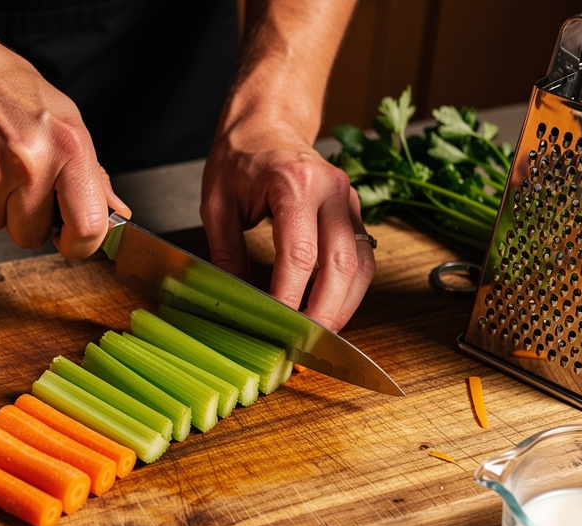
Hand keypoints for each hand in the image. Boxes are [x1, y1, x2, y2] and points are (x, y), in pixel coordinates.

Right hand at [0, 14, 127, 258]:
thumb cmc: (3, 84)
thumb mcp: (62, 118)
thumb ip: (91, 172)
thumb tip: (115, 211)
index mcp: (68, 146)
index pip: (88, 225)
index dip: (80, 245)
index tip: (69, 241)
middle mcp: (30, 161)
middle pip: (31, 235)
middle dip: (23, 217)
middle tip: (15, 178)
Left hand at [200, 121, 375, 332]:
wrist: (268, 124)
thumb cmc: (240, 158)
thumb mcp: (217, 204)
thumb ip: (226, 253)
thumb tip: (233, 301)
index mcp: (296, 183)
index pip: (300, 254)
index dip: (289, 297)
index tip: (277, 327)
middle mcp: (332, 191)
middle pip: (341, 265)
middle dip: (325, 312)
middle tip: (304, 346)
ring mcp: (350, 202)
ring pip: (361, 266)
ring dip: (344, 308)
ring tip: (320, 338)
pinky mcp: (356, 214)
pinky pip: (363, 260)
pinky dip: (351, 292)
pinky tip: (332, 312)